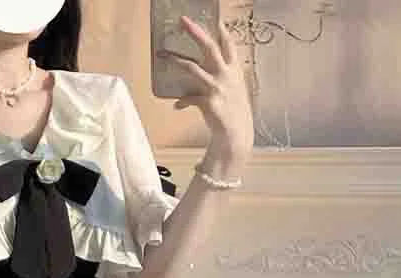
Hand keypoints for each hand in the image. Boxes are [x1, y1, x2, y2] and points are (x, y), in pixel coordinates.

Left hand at [158, 14, 254, 167]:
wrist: (237, 134)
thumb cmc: (234, 113)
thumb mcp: (234, 91)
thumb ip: (225, 78)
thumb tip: (209, 72)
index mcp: (234, 71)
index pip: (229, 46)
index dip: (222, 32)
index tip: (216, 19)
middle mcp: (226, 75)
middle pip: (210, 47)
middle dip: (196, 32)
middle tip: (183, 20)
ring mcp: (217, 88)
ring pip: (193, 68)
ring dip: (176, 61)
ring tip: (164, 56)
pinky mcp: (208, 102)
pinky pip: (189, 98)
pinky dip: (182, 101)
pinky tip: (177, 105)